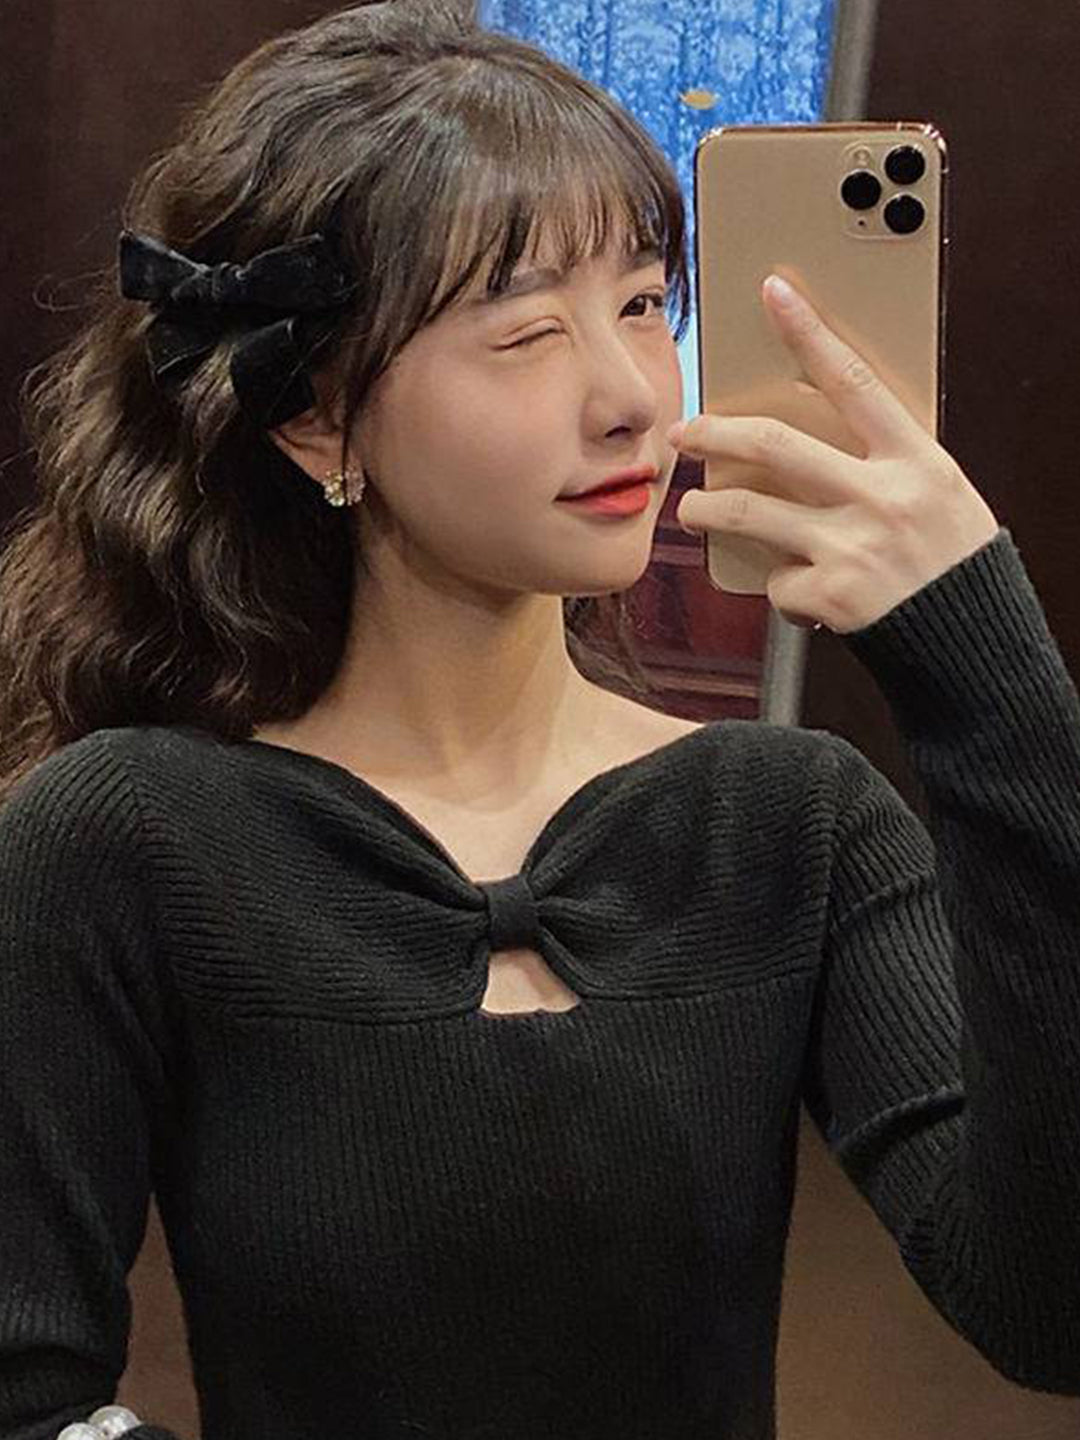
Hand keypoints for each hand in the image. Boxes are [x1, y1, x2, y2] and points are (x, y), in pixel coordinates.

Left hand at [669, 275, 1000, 633]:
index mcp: (915, 460)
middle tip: (686, 433)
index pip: (854, 381)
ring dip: (708, 510)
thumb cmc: (951, 560)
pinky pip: (778, 580)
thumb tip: (811, 435)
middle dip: (716, 435)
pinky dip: (778, 583)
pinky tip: (796, 587)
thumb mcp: (937, 491)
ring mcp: (853, 547)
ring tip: (692, 510)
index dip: (809, 334)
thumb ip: (882, 462)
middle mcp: (883, 497)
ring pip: (750, 514)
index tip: (774, 294)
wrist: (972, 640)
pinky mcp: (832, 596)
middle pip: (775, 447)